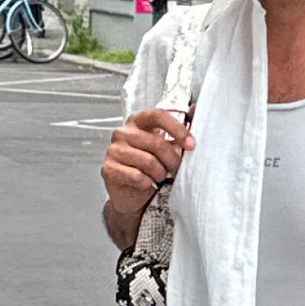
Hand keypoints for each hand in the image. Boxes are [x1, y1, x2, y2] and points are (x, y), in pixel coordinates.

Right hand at [103, 106, 193, 250]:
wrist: (132, 195)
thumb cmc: (150, 169)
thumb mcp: (165, 150)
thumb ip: (178, 135)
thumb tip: (196, 111)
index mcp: (137, 122)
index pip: (158, 115)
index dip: (177, 129)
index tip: (191, 144)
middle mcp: (122, 132)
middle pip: (156, 143)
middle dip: (172, 160)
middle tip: (176, 170)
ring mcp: (113, 150)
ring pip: (148, 162)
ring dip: (160, 173)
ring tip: (159, 177)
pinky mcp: (108, 168)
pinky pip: (136, 176)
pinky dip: (146, 183)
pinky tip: (145, 183)